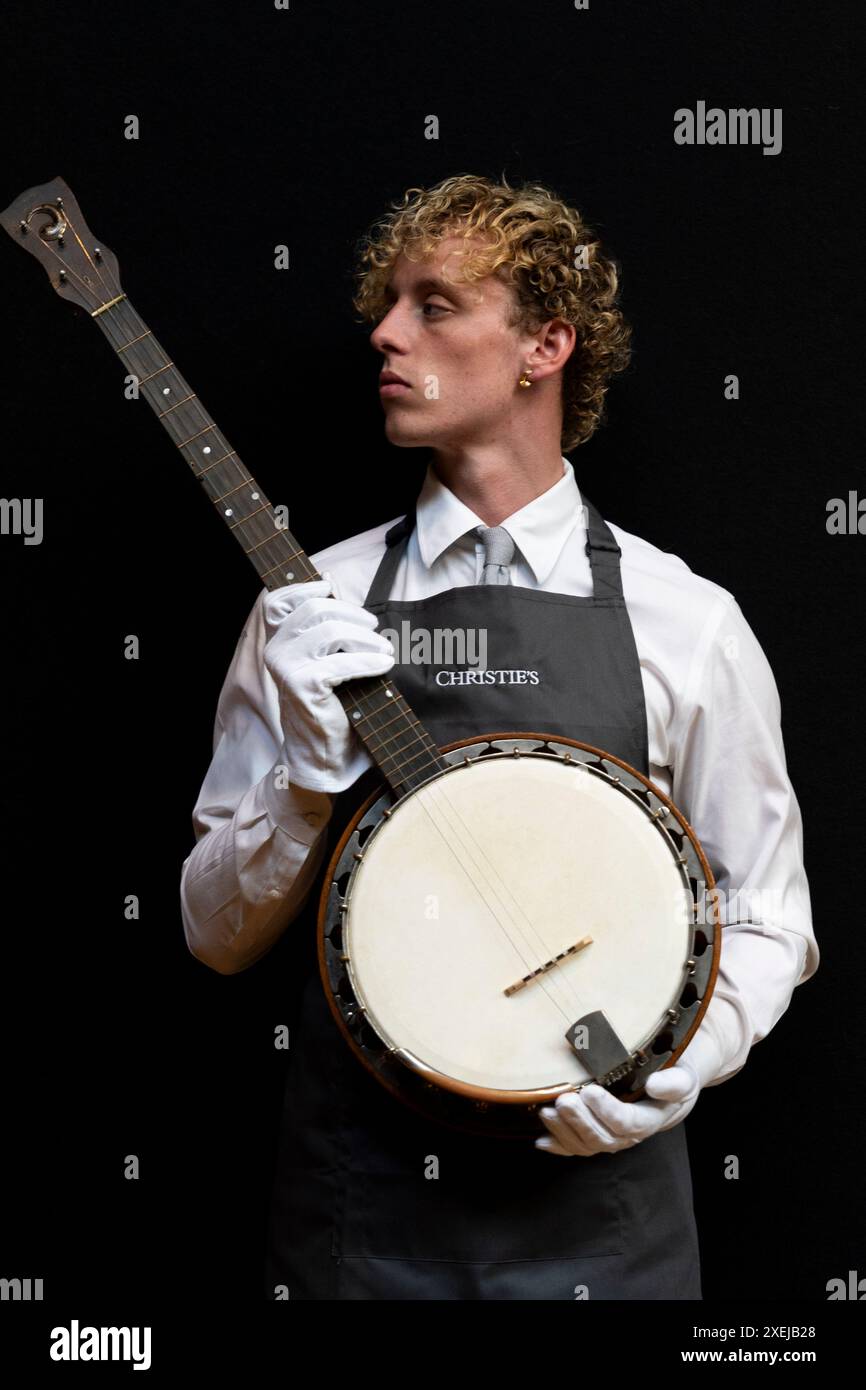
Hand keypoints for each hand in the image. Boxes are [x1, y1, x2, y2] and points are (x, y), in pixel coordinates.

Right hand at [262, 575, 395, 793]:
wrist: (324, 753)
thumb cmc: (331, 703)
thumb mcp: (327, 655)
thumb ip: (327, 620)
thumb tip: (330, 579)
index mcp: (277, 640)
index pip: (279, 599)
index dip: (306, 587)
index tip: (332, 588)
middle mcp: (275, 650)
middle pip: (316, 609)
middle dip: (353, 614)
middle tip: (375, 629)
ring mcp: (286, 667)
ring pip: (331, 630)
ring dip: (366, 639)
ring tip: (385, 650)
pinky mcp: (302, 684)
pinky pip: (342, 661)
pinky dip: (369, 661)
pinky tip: (384, 665)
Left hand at [534, 1026, 722, 1156]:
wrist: (669, 1084)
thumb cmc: (673, 1074)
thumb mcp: (683, 1076)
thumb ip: (673, 1083)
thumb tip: (654, 1085)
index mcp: (651, 1119)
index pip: (628, 1123)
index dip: (607, 1110)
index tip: (588, 1091)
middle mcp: (630, 1134)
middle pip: (603, 1138)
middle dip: (580, 1121)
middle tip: (563, 1101)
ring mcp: (612, 1136)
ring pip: (587, 1145)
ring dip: (565, 1132)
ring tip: (547, 1113)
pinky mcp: (597, 1133)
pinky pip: (577, 1147)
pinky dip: (559, 1145)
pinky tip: (542, 1141)